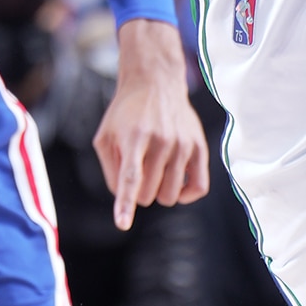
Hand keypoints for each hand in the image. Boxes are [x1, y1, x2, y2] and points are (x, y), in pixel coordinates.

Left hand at [93, 18, 208, 232]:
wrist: (156, 82)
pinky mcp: (200, 147)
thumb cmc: (125, 113)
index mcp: (135, 137)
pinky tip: (175, 183)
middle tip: (137, 171)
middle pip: (149, 193)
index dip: (126, 203)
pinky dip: (185, 194)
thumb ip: (111, 169)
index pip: (131, 177)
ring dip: (158, 192)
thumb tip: (125, 198)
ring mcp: (184, 144)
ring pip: (170, 195)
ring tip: (154, 172)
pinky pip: (199, 187)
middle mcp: (162, 140)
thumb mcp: (105, 136)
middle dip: (138, 192)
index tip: (122, 223)